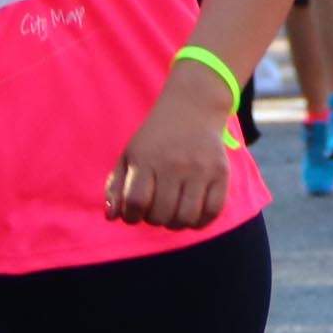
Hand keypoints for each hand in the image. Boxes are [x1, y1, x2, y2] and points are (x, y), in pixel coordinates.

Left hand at [105, 70, 236, 231]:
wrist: (193, 108)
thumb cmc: (156, 138)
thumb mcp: (130, 154)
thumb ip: (116, 186)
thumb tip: (111, 217)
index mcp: (147, 158)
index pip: (136, 202)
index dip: (131, 216)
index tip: (134, 213)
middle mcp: (174, 164)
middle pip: (161, 214)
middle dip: (154, 219)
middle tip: (155, 210)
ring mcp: (200, 169)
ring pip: (186, 218)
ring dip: (176, 224)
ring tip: (173, 213)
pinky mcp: (221, 172)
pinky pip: (212, 211)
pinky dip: (200, 222)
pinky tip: (192, 214)